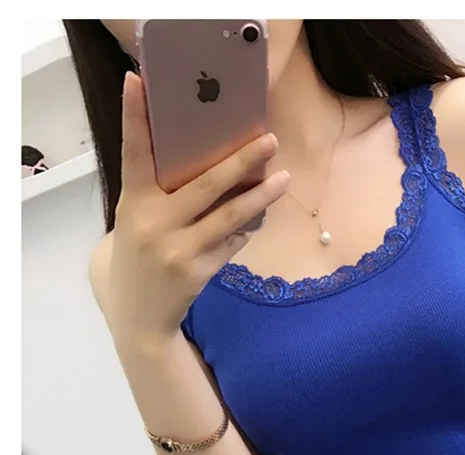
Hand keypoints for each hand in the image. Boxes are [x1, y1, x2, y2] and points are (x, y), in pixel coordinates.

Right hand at [98, 72, 289, 348]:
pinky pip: (232, 242)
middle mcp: (153, 223)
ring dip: (260, 196)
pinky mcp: (198, 271)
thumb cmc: (141, 254)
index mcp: (133, 202)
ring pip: (229, 216)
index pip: (132, 153)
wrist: (138, 315)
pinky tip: (258, 216)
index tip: (138, 81)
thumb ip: (162, 192)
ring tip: (283, 179)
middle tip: (268, 140)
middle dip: (241, 161)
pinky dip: (246, 227)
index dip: (134, 117)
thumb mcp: (138, 219)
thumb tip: (216, 165)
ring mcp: (177, 249)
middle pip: (204, 184)